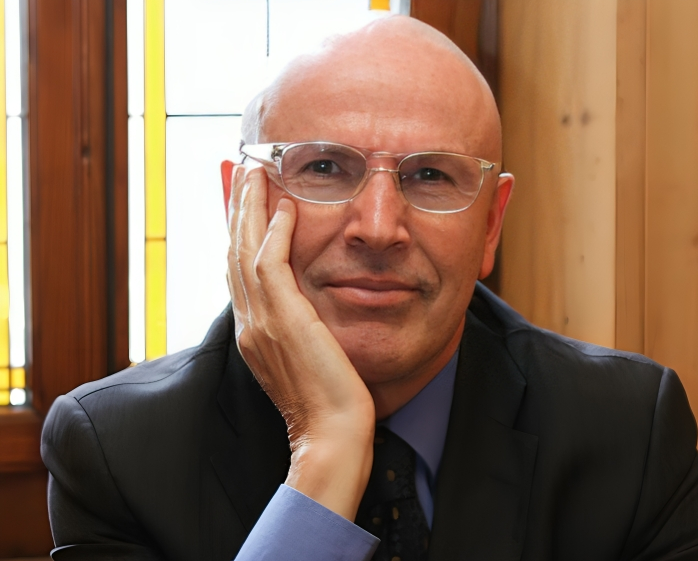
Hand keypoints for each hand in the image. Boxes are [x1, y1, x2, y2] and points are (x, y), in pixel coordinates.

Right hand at [227, 165, 374, 519]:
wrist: (332, 434)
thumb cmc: (328, 402)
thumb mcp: (306, 358)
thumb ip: (298, 328)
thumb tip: (305, 309)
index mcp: (254, 332)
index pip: (240, 270)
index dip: (240, 233)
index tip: (247, 203)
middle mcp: (250, 323)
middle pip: (235, 253)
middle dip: (238, 210)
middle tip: (244, 172)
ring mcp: (261, 322)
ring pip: (245, 251)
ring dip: (249, 209)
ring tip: (256, 173)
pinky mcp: (283, 320)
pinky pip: (270, 264)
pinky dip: (273, 233)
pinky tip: (284, 208)